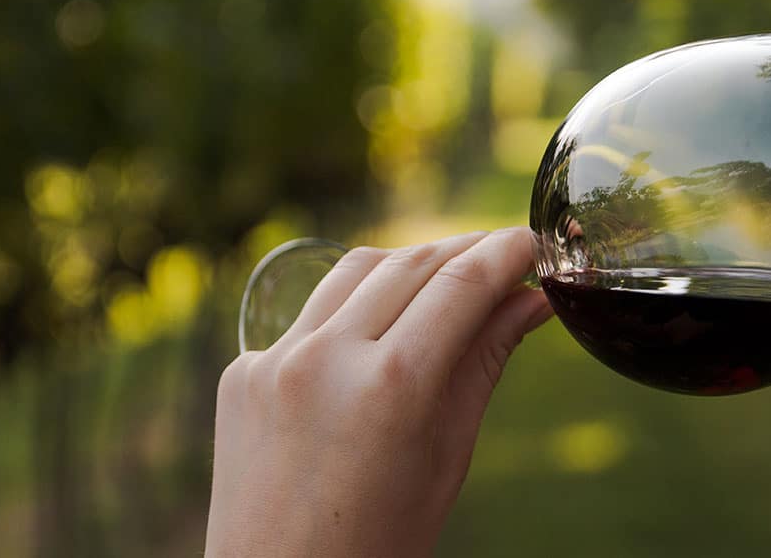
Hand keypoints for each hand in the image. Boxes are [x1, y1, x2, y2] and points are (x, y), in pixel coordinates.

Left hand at [205, 228, 552, 556]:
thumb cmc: (379, 543)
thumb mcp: (446, 458)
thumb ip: (483, 365)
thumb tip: (529, 303)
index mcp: (390, 388)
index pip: (462, 285)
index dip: (504, 252)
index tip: (529, 242)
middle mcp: (326, 359)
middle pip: (409, 264)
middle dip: (461, 251)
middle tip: (499, 257)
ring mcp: (273, 361)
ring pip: (353, 272)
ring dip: (405, 265)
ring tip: (444, 281)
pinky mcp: (240, 371)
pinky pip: (308, 317)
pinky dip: (351, 312)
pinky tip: (376, 333)